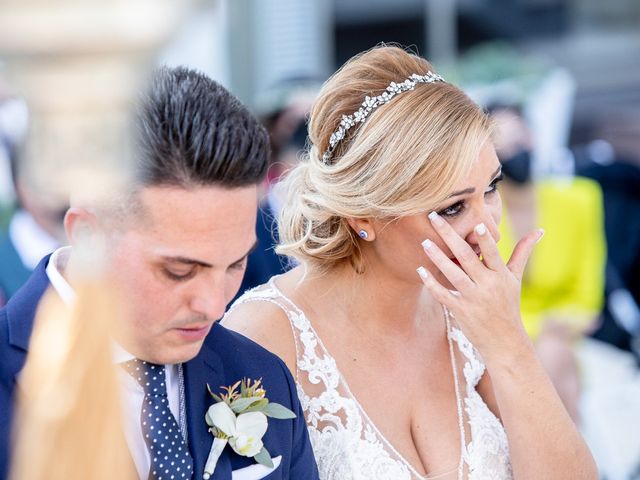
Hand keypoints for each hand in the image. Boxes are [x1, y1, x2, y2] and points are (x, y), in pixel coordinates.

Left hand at [417, 211, 542, 362]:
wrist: (504, 342)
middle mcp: (487, 285)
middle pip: (466, 257)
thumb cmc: (508, 305)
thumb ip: (522, 252)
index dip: (485, 239)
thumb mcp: (515, 279)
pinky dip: (431, 283)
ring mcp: (473, 298)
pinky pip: (443, 294)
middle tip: (433, 217)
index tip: (476, 222)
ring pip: (453, 274)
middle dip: (450, 236)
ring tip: (424, 241)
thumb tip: (540, 230)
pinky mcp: (460, 310)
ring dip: (437, 257)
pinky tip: (420, 269)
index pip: (493, 253)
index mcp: (501, 275)